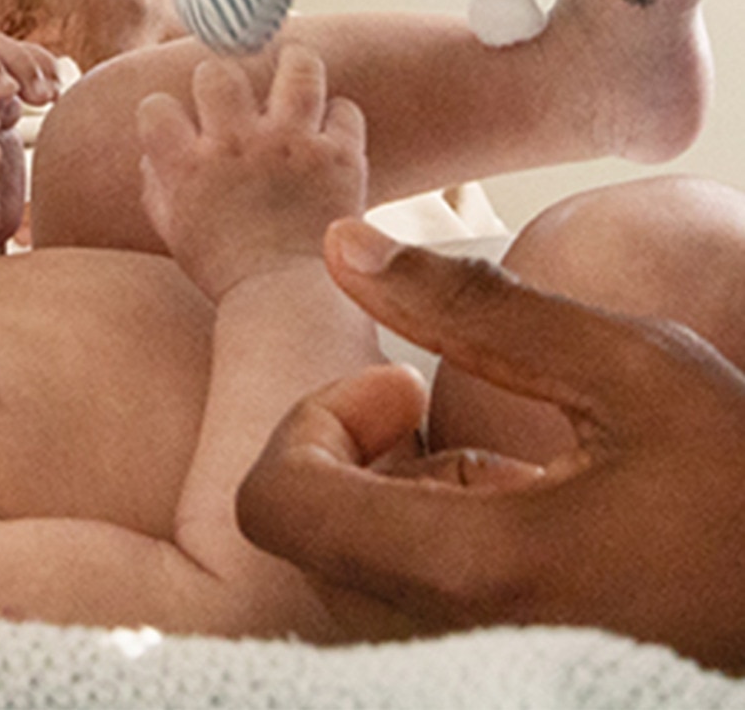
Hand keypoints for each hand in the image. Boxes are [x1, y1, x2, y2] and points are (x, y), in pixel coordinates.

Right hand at [137, 46, 367, 301]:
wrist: (291, 304)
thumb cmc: (227, 268)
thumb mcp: (173, 231)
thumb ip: (156, 185)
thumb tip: (154, 151)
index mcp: (188, 166)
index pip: (156, 107)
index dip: (161, 112)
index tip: (174, 124)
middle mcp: (236, 145)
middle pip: (217, 72)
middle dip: (219, 80)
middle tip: (233, 97)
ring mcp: (291, 145)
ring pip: (296, 68)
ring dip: (293, 68)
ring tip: (291, 75)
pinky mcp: (338, 156)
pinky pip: (344, 110)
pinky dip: (338, 117)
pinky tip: (328, 128)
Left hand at [236, 219, 744, 671]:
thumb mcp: (634, 371)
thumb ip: (471, 305)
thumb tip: (340, 243)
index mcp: (477, 571)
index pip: (276, 503)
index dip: (314, 419)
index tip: (399, 385)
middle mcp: (461, 642)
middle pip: (309, 540)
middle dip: (354, 453)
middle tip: (437, 409)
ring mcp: (483, 670)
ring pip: (358, 578)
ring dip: (401, 498)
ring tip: (511, 465)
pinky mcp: (512, 673)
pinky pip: (418, 607)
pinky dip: (441, 543)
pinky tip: (533, 513)